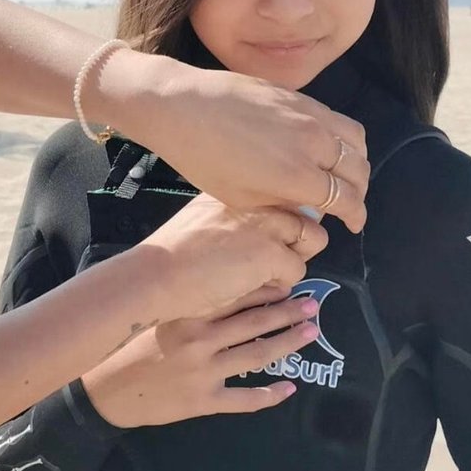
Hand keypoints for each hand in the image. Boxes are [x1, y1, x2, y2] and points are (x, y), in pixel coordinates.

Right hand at [82, 286, 318, 427]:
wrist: (104, 389)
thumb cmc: (127, 343)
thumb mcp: (153, 312)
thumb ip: (184, 299)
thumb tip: (217, 277)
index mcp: (187, 312)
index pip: (236, 295)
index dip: (266, 287)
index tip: (288, 280)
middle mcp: (199, 339)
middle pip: (254, 322)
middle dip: (286, 312)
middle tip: (313, 303)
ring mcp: (204, 372)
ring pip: (257, 355)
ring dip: (287, 343)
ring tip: (310, 332)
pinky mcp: (204, 401)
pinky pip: (245, 399)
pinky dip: (269, 394)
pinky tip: (289, 388)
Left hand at [101, 52, 369, 231]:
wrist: (181, 106)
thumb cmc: (202, 159)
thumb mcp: (241, 198)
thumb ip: (283, 205)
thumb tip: (309, 209)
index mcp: (298, 176)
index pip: (346, 199)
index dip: (355, 215)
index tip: (353, 223)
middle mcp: (313, 143)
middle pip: (357, 170)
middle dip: (358, 191)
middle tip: (349, 202)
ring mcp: (307, 114)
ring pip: (355, 140)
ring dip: (357, 161)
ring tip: (344, 173)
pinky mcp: (297, 95)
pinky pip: (336, 117)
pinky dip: (343, 136)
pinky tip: (328, 145)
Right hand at [124, 192, 326, 324]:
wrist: (158, 275)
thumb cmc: (174, 252)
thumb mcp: (204, 214)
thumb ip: (236, 212)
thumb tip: (265, 223)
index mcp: (238, 185)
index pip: (285, 190)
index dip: (290, 214)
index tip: (281, 231)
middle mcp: (255, 196)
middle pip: (307, 211)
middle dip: (300, 237)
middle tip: (277, 257)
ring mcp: (265, 222)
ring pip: (312, 238)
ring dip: (295, 258)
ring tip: (267, 272)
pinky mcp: (270, 252)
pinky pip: (297, 270)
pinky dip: (282, 283)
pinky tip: (255, 284)